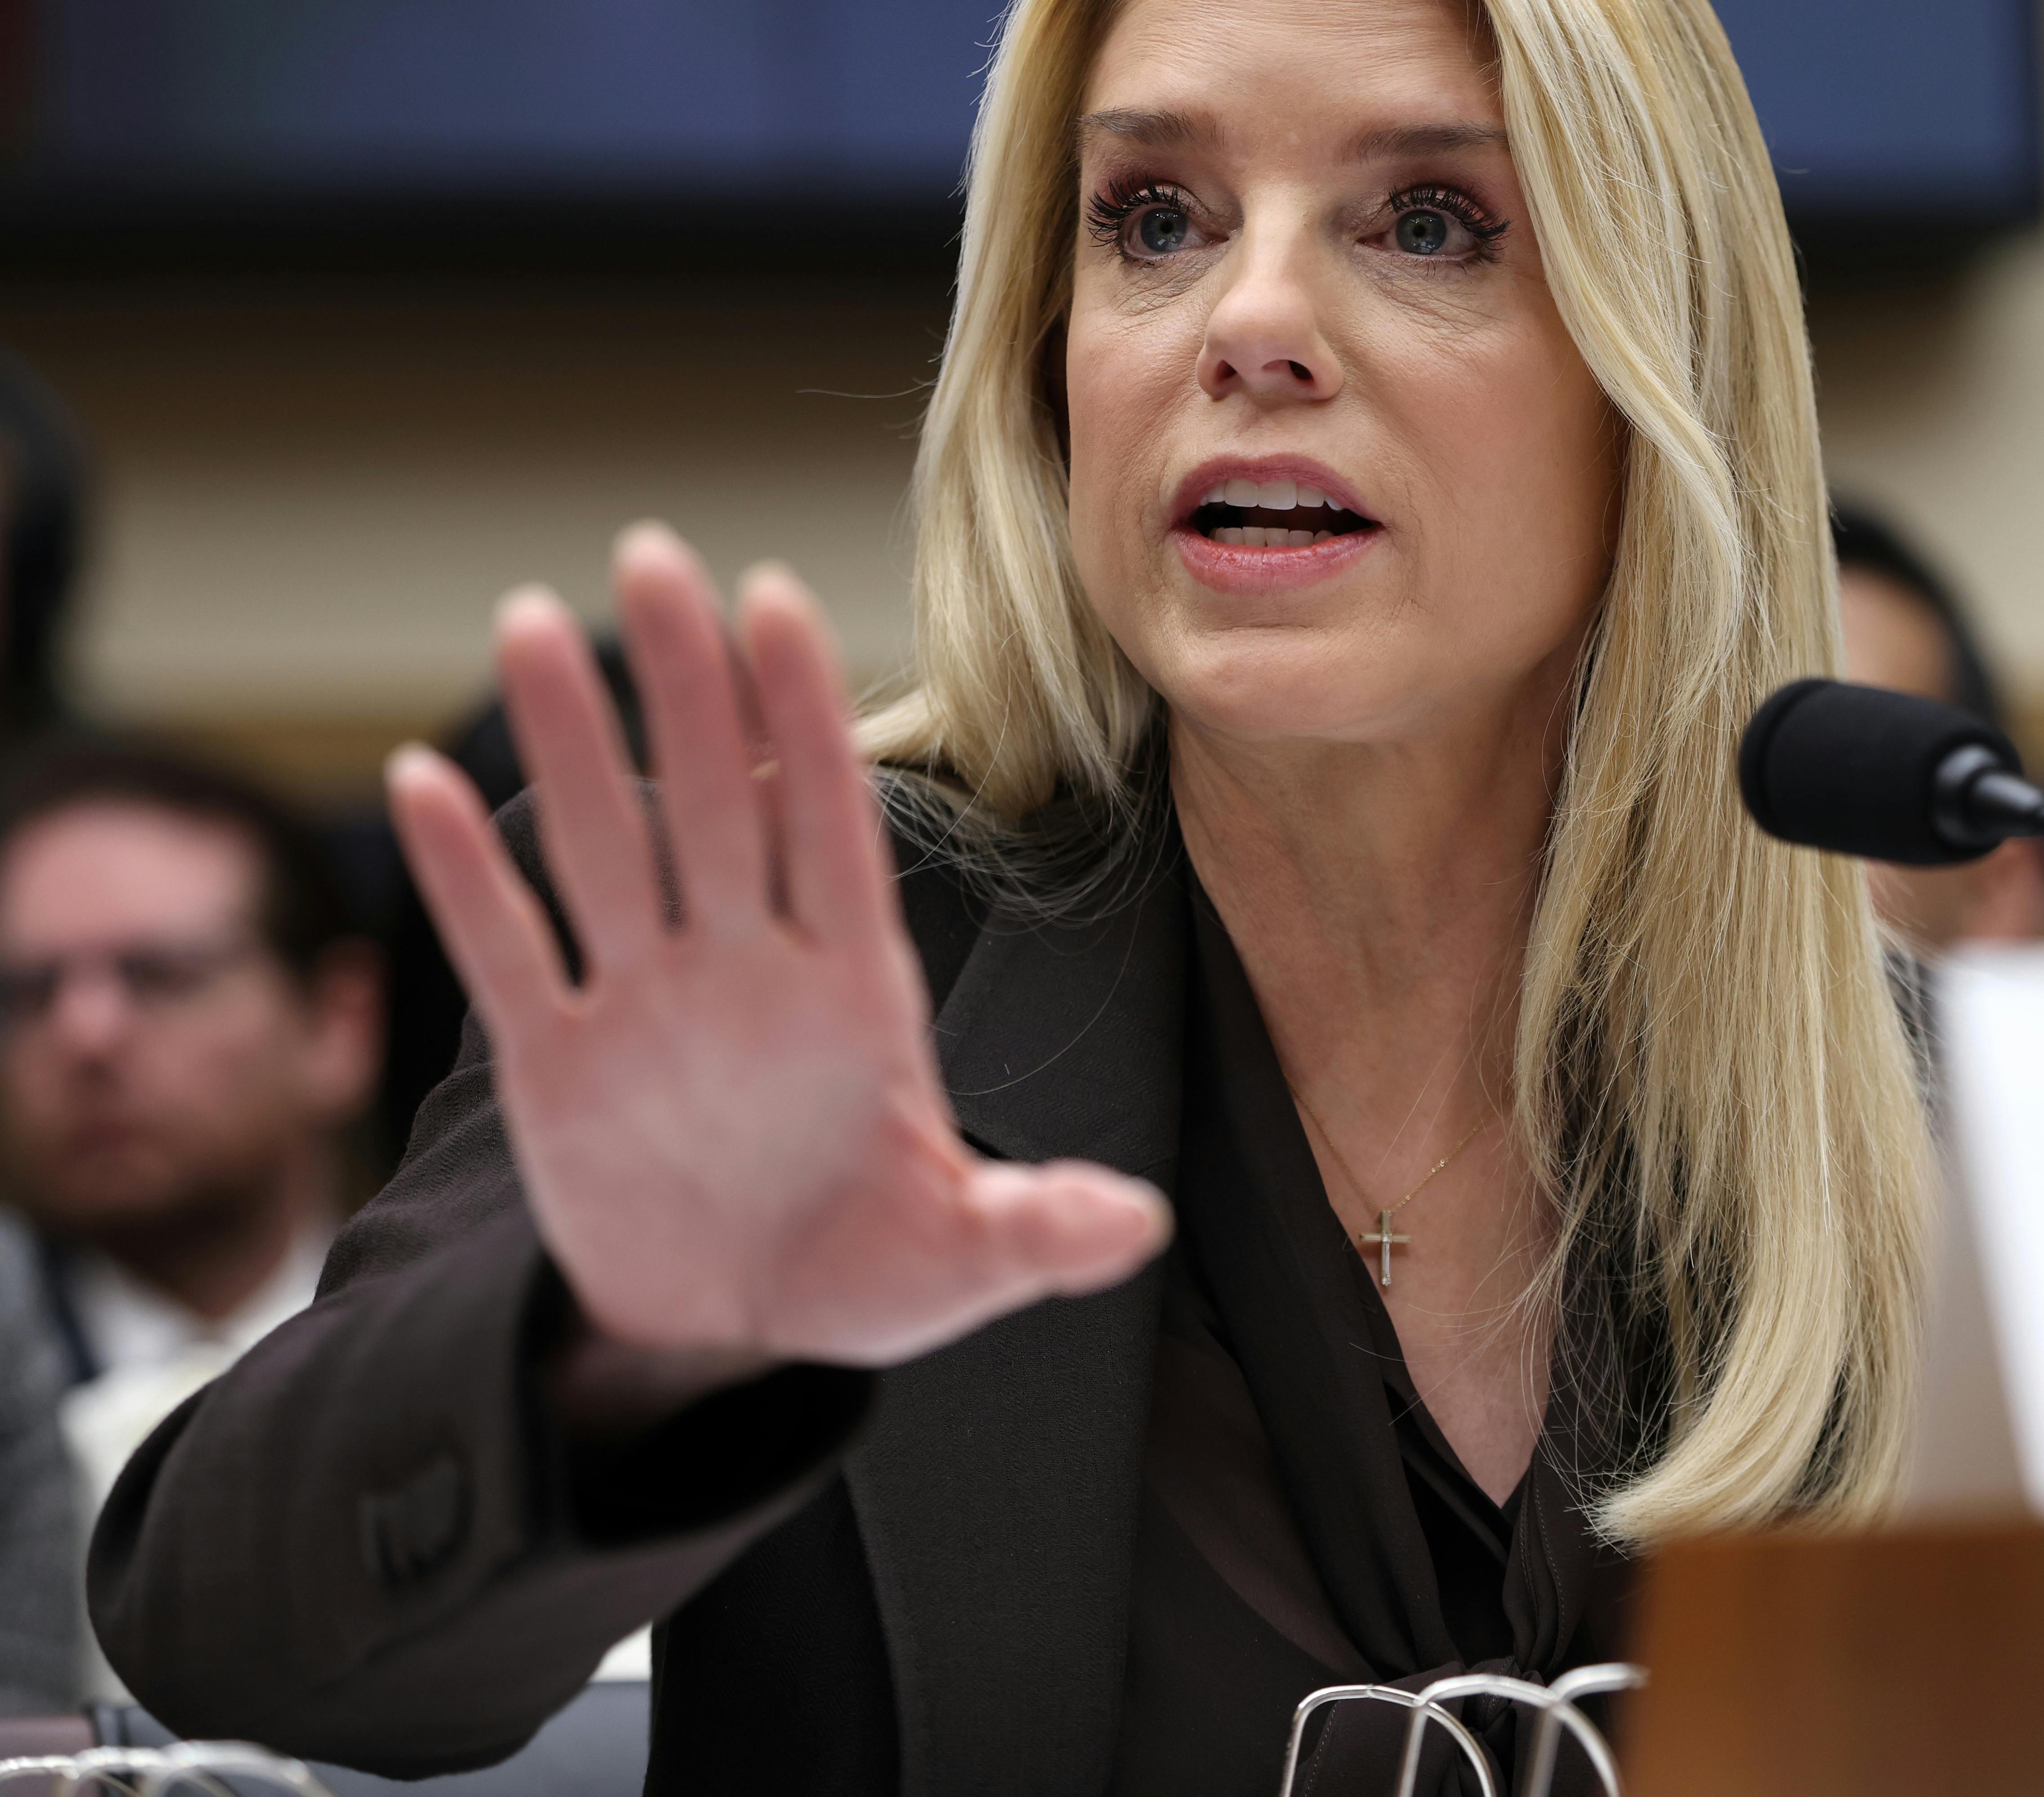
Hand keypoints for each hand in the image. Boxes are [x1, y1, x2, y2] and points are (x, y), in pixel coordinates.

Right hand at [387, 523, 1168, 1366]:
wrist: (736, 1334)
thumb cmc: (864, 1273)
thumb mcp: (964, 1261)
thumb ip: (1039, 1228)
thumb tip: (1139, 1226)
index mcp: (855, 995)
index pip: (830, 825)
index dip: (805, 720)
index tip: (779, 603)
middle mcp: (748, 972)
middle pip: (713, 805)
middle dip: (686, 687)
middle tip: (653, 555)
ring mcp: (647, 1010)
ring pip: (605, 851)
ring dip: (570, 745)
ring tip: (535, 623)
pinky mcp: (558, 1069)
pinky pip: (507, 955)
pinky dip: (467, 879)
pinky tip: (421, 782)